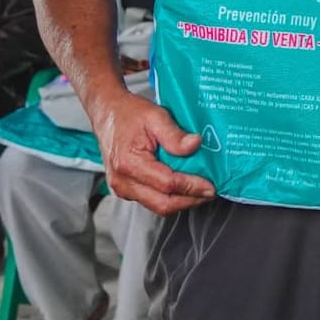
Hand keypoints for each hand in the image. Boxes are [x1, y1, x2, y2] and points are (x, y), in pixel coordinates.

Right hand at [89, 86, 214, 213]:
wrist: (108, 114)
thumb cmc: (129, 114)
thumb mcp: (156, 116)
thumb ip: (175, 134)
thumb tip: (195, 144)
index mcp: (129, 163)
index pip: (167, 184)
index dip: (192, 186)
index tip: (211, 186)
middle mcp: (123, 181)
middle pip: (162, 203)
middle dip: (190, 200)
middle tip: (210, 192)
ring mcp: (122, 187)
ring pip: (157, 205)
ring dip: (182, 201)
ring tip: (201, 189)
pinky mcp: (126, 188)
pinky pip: (151, 200)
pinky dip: (170, 196)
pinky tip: (185, 186)